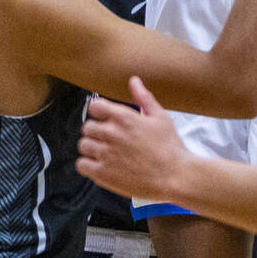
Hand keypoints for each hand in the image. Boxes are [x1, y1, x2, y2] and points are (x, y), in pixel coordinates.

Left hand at [76, 77, 187, 199]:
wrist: (174, 176)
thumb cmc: (169, 146)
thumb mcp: (160, 117)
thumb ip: (143, 98)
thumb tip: (134, 81)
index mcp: (123, 117)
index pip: (94, 106)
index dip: (99, 112)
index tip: (105, 118)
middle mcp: (111, 133)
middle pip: (87, 126)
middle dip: (96, 130)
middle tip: (109, 138)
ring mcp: (105, 154)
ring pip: (83, 145)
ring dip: (92, 147)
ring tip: (105, 152)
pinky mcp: (103, 173)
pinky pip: (81, 165)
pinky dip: (88, 165)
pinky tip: (101, 165)